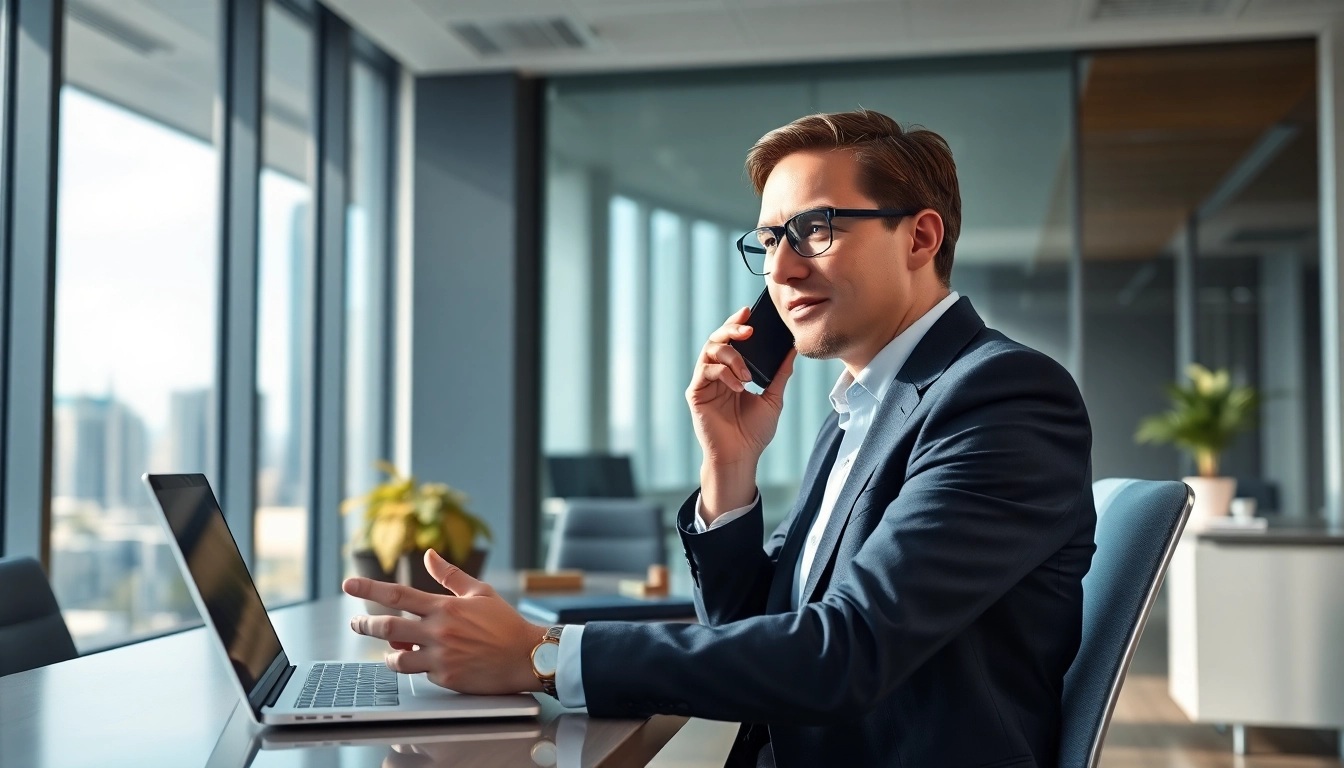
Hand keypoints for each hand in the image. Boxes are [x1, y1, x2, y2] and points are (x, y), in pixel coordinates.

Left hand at [343, 550, 546, 694]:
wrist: (526, 656)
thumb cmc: (505, 623)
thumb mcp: (479, 592)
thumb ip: (450, 575)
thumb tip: (429, 555)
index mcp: (445, 607)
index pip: (398, 595)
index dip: (369, 589)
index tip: (349, 585)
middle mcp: (439, 631)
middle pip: (388, 627)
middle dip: (366, 624)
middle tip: (356, 622)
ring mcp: (441, 657)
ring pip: (397, 658)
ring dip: (389, 655)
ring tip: (392, 651)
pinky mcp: (446, 678)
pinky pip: (419, 674)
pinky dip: (417, 667)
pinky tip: (425, 663)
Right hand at [686, 306, 796, 517]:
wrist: (741, 457)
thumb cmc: (753, 432)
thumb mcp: (773, 398)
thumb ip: (780, 374)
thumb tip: (792, 350)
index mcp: (731, 372)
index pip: (731, 341)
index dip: (737, 324)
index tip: (749, 313)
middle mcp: (715, 374)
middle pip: (716, 339)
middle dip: (732, 330)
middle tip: (749, 331)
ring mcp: (704, 383)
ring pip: (709, 350)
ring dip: (732, 356)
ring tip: (747, 375)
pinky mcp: (696, 393)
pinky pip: (706, 371)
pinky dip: (724, 373)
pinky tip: (739, 387)